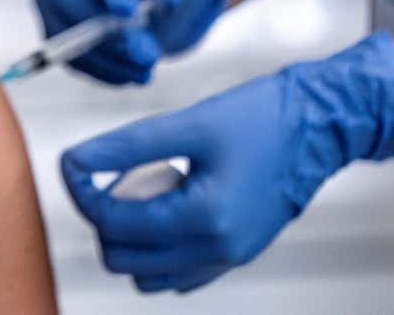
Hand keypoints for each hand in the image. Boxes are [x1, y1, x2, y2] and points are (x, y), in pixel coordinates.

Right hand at [31, 0, 234, 84]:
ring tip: (146, 70)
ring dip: (108, 58)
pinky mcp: (49, 28)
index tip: (129, 10)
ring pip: (65, 33)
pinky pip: (68, 56)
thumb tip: (154, 22)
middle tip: (146, 53)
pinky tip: (130, 74)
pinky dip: (102, 69)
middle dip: (106, 29)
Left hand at [61, 33, 393, 292]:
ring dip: (130, 239)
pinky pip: (178, 273)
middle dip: (104, 218)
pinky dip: (158, 249)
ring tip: (142, 191)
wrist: (319, 125)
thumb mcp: (188, 123)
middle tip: (112, 177)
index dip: (82, 192)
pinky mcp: (235, 254)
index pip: (113, 223)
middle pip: (122, 259)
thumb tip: (74, 160)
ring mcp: (228, 257)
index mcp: (203, 218)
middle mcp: (216, 249)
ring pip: (147, 275)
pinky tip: (166, 205)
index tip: (74, 163)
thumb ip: (125, 145)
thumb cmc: (262, 117)